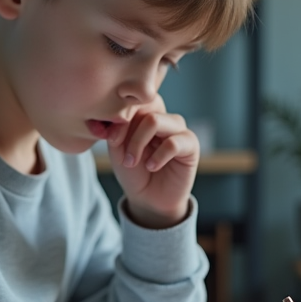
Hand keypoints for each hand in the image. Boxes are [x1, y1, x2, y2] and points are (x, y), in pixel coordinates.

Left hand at [105, 96, 198, 228]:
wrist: (148, 199)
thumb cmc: (134, 173)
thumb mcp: (118, 151)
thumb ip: (117, 132)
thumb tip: (119, 119)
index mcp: (146, 115)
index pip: (134, 102)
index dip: (119, 118)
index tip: (110, 140)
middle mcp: (164, 118)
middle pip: (142, 109)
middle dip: (128, 133)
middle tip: (124, 157)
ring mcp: (178, 130)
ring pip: (155, 121)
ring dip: (138, 143)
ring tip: (133, 162)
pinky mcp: (191, 145)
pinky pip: (173, 142)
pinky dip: (158, 156)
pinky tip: (151, 167)